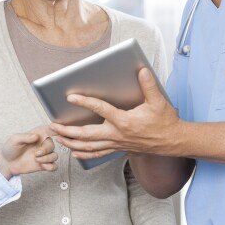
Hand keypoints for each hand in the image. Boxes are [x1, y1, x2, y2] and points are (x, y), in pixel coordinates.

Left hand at [0, 126, 57, 178]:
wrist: (6, 163)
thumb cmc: (10, 148)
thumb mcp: (14, 140)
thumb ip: (25, 137)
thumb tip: (36, 136)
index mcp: (37, 134)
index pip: (50, 129)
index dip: (56, 130)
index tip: (56, 133)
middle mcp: (42, 144)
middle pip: (53, 145)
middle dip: (46, 150)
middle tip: (36, 153)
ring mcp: (43, 155)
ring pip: (54, 156)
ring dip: (47, 159)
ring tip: (36, 160)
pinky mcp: (43, 165)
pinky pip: (54, 166)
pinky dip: (50, 166)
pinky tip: (43, 166)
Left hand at [50, 68, 181, 159]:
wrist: (171, 141)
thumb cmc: (164, 122)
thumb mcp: (158, 102)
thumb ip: (149, 86)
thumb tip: (142, 70)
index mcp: (125, 121)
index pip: (101, 110)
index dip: (85, 102)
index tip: (71, 97)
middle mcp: (118, 134)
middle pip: (86, 135)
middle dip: (67, 131)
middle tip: (53, 126)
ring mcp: (116, 144)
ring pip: (88, 147)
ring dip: (71, 143)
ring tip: (57, 138)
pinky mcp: (118, 148)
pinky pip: (97, 154)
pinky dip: (83, 154)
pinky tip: (73, 152)